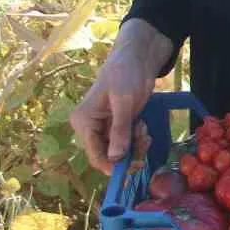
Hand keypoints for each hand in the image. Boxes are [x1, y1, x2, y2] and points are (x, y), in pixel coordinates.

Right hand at [69, 19, 168, 174]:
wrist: (137, 60)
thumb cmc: (126, 76)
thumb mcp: (124, 103)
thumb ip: (120, 130)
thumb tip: (116, 158)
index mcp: (84, 122)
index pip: (94, 155)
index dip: (112, 167)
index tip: (132, 169)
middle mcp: (90, 128)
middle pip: (108, 156)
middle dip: (129, 152)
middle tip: (144, 138)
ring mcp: (104, 128)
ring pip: (120, 151)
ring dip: (135, 145)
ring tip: (144, 129)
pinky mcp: (117, 126)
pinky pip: (127, 143)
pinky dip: (137, 140)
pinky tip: (143, 127)